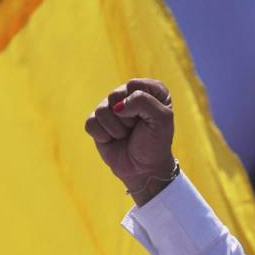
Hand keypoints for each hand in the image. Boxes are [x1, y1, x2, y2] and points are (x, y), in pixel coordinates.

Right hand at [85, 78, 175, 201]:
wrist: (144, 169)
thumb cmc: (155, 143)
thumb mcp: (162, 120)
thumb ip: (143, 101)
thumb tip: (116, 107)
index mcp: (149, 89)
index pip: (134, 85)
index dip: (140, 105)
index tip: (149, 119)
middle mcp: (128, 94)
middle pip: (114, 95)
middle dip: (127, 118)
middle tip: (135, 129)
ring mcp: (110, 108)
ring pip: (102, 110)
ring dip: (116, 130)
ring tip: (125, 136)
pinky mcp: (96, 122)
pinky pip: (91, 123)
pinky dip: (104, 136)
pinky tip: (113, 140)